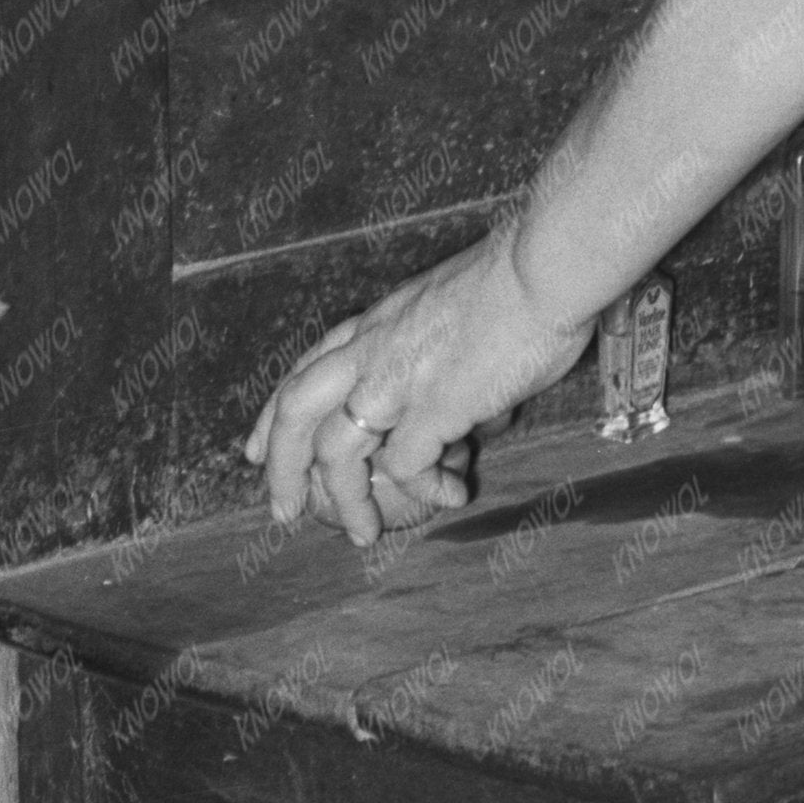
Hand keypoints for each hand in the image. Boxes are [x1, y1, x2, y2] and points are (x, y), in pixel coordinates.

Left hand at [245, 222, 592, 548]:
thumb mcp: (454, 307)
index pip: (305, 371)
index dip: (275, 418)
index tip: (257, 452)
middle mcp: (372, 349)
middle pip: (296, 411)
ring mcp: (397, 380)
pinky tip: (450, 496)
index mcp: (376, 322)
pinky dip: (422, 490)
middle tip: (282, 510)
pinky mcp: (433, 408)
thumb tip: (469, 407)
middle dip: (282, 466)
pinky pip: (406, 467)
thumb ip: (444, 354)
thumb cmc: (522, 278)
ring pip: (337, 453)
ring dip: (346, 500)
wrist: (546, 267)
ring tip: (362, 535)